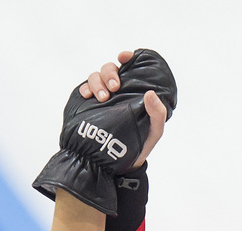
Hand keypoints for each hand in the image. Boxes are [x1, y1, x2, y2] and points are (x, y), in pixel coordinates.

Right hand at [79, 51, 168, 167]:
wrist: (119, 164)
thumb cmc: (141, 143)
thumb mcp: (154, 131)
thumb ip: (158, 114)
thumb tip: (150, 94)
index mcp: (133, 90)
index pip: (130, 66)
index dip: (127, 57)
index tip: (124, 57)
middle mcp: (117, 90)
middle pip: (109, 69)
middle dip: (110, 74)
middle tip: (115, 88)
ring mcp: (101, 97)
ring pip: (95, 77)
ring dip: (97, 83)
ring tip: (102, 98)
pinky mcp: (88, 106)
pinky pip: (83, 90)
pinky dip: (84, 89)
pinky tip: (87, 96)